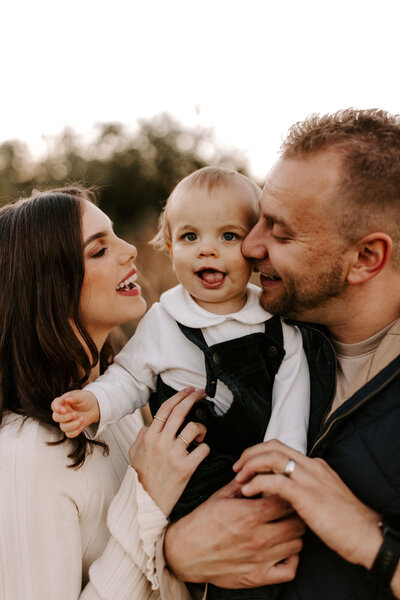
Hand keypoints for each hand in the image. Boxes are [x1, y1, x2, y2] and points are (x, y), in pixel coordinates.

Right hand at [51, 390, 99, 436]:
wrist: (94, 407)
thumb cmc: (86, 399)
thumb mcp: (82, 395)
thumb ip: (75, 397)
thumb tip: (68, 399)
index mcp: (62, 402)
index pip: (55, 405)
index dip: (57, 408)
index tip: (64, 410)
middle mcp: (62, 412)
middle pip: (56, 417)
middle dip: (65, 418)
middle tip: (75, 414)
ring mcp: (66, 421)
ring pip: (63, 427)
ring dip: (73, 425)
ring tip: (82, 419)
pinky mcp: (71, 428)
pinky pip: (69, 434)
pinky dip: (75, 432)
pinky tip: (82, 426)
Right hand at [129, 388, 209, 515]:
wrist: (146, 504)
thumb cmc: (142, 479)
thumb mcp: (134, 455)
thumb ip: (141, 437)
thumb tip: (149, 424)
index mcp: (149, 437)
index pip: (166, 409)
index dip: (179, 396)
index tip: (189, 390)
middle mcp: (161, 442)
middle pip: (180, 412)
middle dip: (193, 398)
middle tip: (202, 394)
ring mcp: (173, 455)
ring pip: (193, 428)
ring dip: (201, 428)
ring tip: (200, 435)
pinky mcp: (185, 468)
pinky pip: (203, 449)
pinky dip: (205, 448)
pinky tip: (201, 451)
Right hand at [164, 479, 304, 587]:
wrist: (185, 552)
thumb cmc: (202, 523)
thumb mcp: (221, 496)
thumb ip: (243, 483)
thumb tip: (257, 471)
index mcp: (249, 514)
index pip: (286, 501)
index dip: (288, 495)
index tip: (284, 493)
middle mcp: (258, 537)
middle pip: (297, 522)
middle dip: (295, 513)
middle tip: (288, 510)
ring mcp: (260, 559)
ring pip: (297, 544)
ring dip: (294, 535)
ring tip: (284, 528)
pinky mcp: (258, 577)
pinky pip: (290, 570)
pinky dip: (291, 560)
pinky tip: (283, 550)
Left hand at [234, 439, 381, 570]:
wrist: (366, 535)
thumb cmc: (346, 523)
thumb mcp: (324, 498)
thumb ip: (304, 490)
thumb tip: (282, 493)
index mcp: (315, 465)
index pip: (281, 448)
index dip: (260, 453)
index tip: (247, 464)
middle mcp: (312, 466)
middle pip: (273, 446)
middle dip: (250, 454)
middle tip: (237, 468)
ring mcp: (309, 478)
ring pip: (272, 457)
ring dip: (251, 465)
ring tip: (239, 477)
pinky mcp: (306, 494)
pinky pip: (275, 480)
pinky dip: (257, 482)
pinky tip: (247, 491)